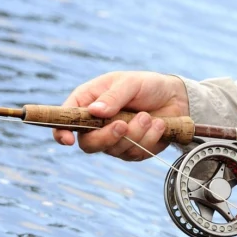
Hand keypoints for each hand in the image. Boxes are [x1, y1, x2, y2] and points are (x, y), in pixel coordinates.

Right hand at [52, 71, 188, 160]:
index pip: (66, 120)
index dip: (61, 132)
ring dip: (135, 134)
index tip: (68, 139)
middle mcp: (97, 124)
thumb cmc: (147, 85)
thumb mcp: (130, 83)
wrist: (175, 98)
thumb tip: (95, 111)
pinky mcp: (132, 151)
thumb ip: (113, 96)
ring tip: (148, 117)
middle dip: (106, 137)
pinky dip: (148, 139)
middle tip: (123, 125)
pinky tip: (158, 124)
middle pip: (88, 144)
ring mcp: (114, 140)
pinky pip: (135, 154)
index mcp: (88, 102)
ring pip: (114, 149)